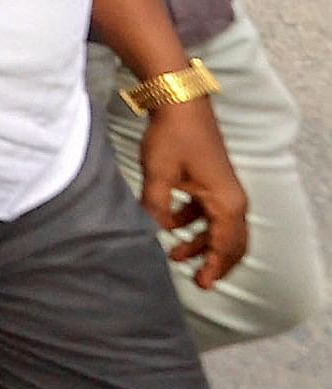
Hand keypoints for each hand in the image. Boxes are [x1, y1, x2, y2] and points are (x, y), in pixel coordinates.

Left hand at [140, 95, 250, 288]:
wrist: (180, 103)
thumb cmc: (172, 137)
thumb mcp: (157, 175)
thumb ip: (156, 207)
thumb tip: (156, 231)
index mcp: (225, 202)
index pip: (225, 246)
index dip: (214, 268)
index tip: (202, 284)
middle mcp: (232, 199)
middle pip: (231, 242)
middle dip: (215, 262)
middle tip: (197, 279)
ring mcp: (225, 189)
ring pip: (220, 228)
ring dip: (201, 243)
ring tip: (176, 254)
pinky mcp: (213, 181)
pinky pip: (210, 213)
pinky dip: (195, 224)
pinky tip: (172, 225)